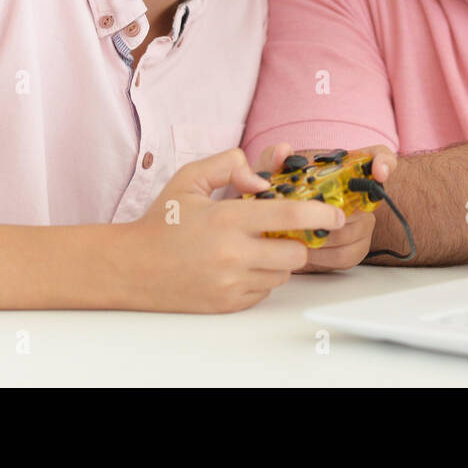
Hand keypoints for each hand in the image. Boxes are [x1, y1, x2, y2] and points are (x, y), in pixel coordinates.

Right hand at [122, 148, 344, 312]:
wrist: (131, 268)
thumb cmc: (163, 222)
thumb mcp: (190, 178)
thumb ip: (230, 163)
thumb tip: (264, 177)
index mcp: (227, 219)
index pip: (290, 218)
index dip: (320, 214)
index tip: (335, 213)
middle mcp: (232, 254)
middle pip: (297, 253)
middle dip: (297, 241)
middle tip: (280, 232)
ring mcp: (231, 283)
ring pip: (283, 274)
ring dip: (278, 261)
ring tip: (251, 247)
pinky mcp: (227, 304)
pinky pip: (264, 291)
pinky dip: (260, 278)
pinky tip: (237, 266)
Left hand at [254, 141, 397, 272]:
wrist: (276, 230)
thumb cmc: (281, 198)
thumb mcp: (272, 175)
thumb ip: (273, 158)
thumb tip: (283, 151)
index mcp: (347, 171)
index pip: (381, 157)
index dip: (385, 162)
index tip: (379, 172)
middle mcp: (362, 197)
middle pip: (362, 205)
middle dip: (329, 213)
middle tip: (304, 217)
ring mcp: (362, 225)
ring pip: (350, 233)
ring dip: (321, 237)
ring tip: (296, 236)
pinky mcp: (355, 250)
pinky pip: (344, 256)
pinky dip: (320, 257)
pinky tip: (303, 251)